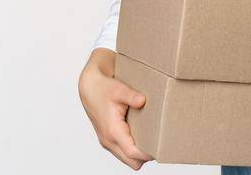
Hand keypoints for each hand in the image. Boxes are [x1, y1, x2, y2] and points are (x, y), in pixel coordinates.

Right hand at [78, 48, 153, 169]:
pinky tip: (140, 136)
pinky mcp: (108, 141)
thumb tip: (143, 100)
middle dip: (145, 157)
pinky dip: (132, 150)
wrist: (89, 89)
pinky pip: (123, 153)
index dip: (147, 154)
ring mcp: (107, 142)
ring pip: (127, 160)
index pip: (132, 152)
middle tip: (158, 143)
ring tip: (150, 140)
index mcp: (112, 131)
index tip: (161, 148)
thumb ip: (131, 96)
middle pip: (132, 162)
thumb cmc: (103, 89)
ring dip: (138, 154)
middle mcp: (108, 140)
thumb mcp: (119, 90)